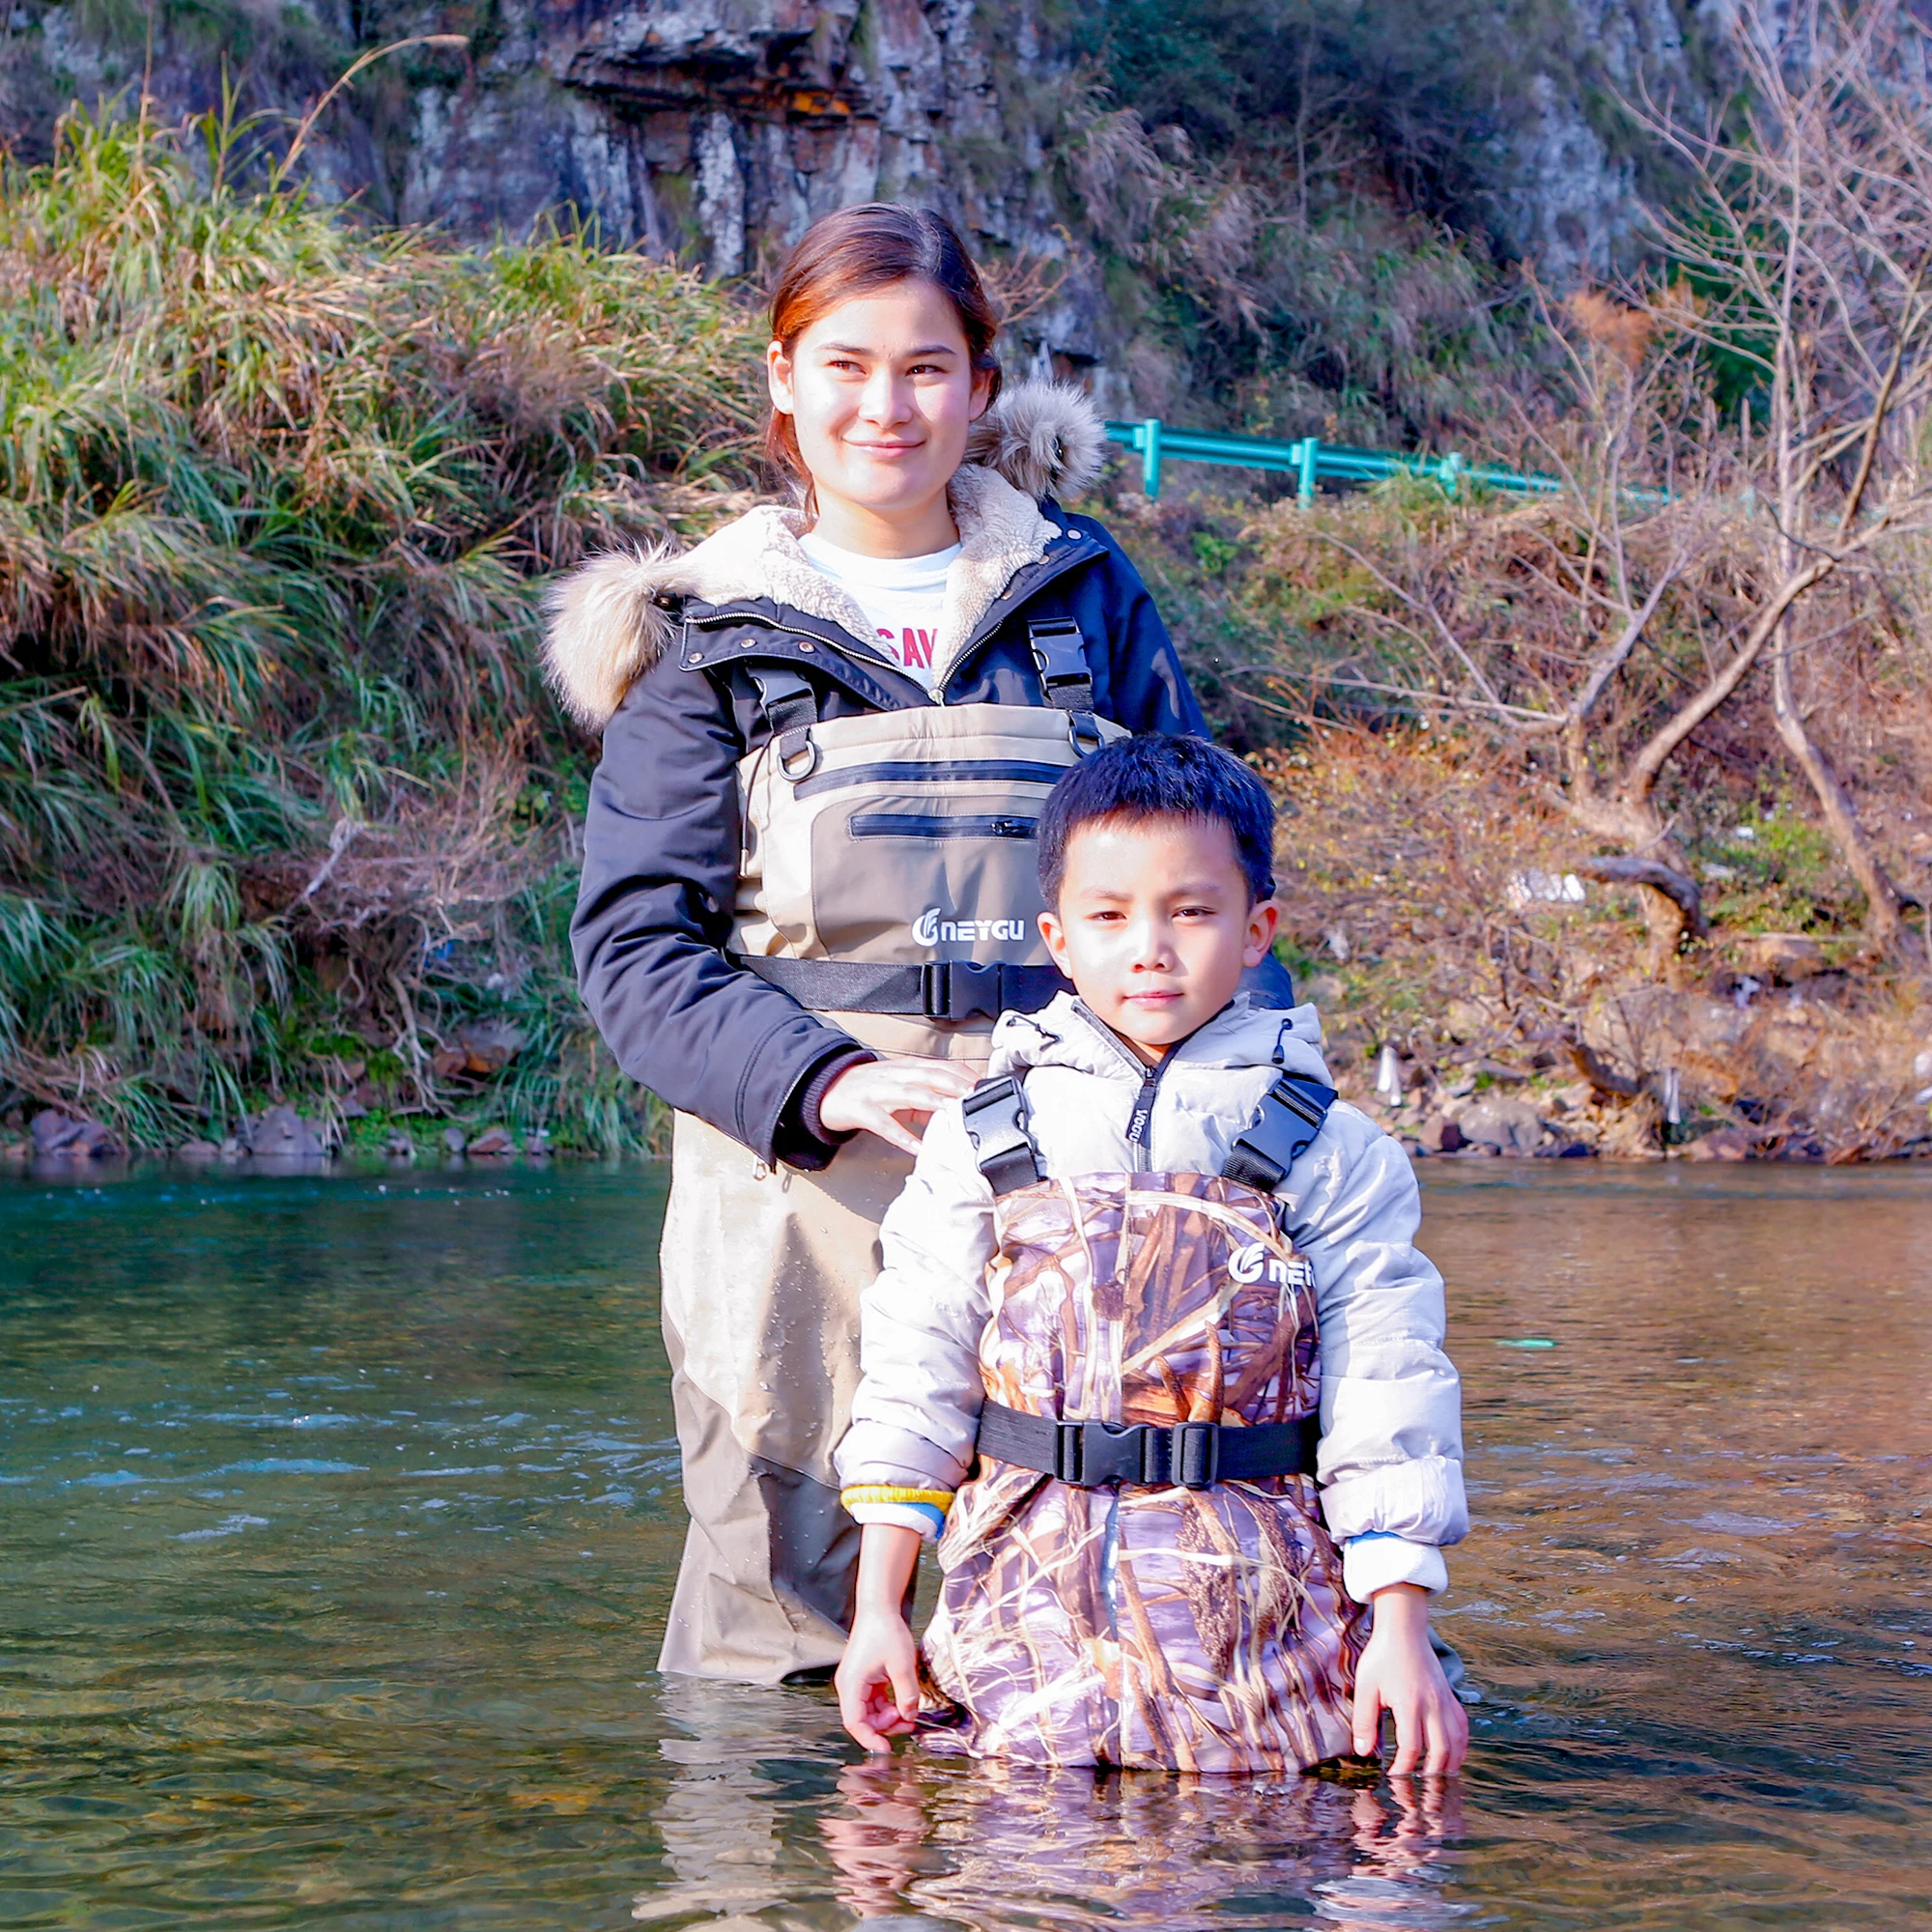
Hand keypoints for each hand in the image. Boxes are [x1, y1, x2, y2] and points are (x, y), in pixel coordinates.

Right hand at [818, 1057, 977, 1156]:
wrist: (826, 1090)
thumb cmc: (867, 1088)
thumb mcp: (900, 1087)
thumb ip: (927, 1097)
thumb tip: (955, 1109)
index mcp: (906, 1068)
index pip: (941, 1066)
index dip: (964, 1074)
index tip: (985, 1086)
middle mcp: (894, 1075)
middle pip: (930, 1076)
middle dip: (956, 1084)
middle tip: (977, 1098)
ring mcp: (877, 1092)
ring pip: (910, 1094)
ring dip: (935, 1103)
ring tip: (954, 1113)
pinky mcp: (862, 1110)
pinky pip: (885, 1124)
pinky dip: (903, 1136)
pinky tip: (919, 1147)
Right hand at [835, 1607, 921, 1751]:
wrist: (879, 1608)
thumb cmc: (886, 1631)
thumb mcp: (902, 1665)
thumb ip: (907, 1694)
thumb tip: (909, 1716)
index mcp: (851, 1684)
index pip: (855, 1723)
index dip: (870, 1739)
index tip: (887, 1749)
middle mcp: (849, 1685)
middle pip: (863, 1719)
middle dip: (885, 1725)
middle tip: (908, 1721)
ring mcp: (855, 1682)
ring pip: (869, 1711)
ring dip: (888, 1715)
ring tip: (908, 1710)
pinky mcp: (863, 1678)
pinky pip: (873, 1700)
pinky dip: (887, 1704)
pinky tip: (902, 1701)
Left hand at [1351, 1583, 1468, 1777]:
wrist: (1404, 1629)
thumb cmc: (1382, 1657)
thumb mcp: (1365, 1686)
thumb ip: (1364, 1720)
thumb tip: (1363, 1752)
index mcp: (1410, 1703)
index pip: (1411, 1748)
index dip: (1403, 1768)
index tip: (1393, 1777)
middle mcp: (1433, 1704)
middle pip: (1440, 1751)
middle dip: (1430, 1774)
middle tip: (1418, 1787)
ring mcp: (1445, 1701)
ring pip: (1456, 1742)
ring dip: (1449, 1764)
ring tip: (1437, 1778)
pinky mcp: (1450, 1696)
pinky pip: (1462, 1727)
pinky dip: (1460, 1746)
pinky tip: (1453, 1756)